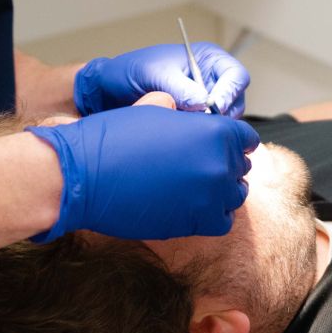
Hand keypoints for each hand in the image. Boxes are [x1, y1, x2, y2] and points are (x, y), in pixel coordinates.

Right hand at [27, 105, 259, 240]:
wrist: (85, 175)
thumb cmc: (113, 138)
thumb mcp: (151, 108)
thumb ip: (177, 110)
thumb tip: (179, 110)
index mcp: (214, 131)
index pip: (246, 138)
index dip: (232, 139)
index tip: (219, 145)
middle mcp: (220, 164)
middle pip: (240, 167)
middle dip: (225, 163)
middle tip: (200, 165)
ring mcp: (210, 197)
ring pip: (234, 195)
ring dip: (220, 190)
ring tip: (195, 186)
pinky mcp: (197, 224)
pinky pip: (221, 221)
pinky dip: (212, 214)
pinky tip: (192, 206)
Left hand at [74, 42, 249, 117]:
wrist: (109, 90)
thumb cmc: (130, 71)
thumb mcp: (154, 73)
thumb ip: (180, 87)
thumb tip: (203, 102)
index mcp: (207, 59)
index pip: (236, 76)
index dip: (231, 92)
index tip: (215, 107)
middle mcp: (211, 80)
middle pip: (235, 102)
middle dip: (221, 115)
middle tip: (197, 122)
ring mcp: (204, 101)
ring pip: (223, 121)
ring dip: (207, 126)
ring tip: (181, 125)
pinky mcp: (193, 120)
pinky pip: (206, 131)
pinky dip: (196, 134)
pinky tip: (178, 133)